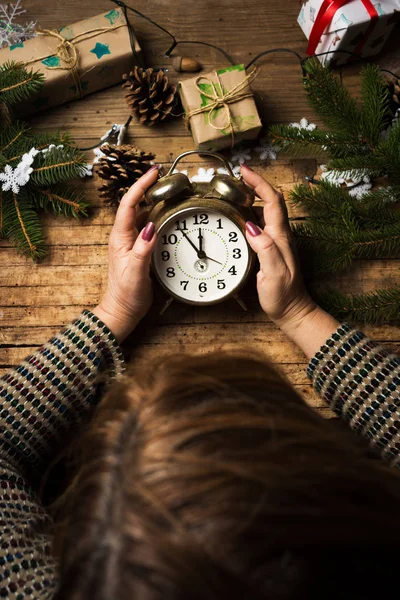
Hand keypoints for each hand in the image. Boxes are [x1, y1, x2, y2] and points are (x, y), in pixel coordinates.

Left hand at [93, 166, 158, 343]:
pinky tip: (167, 213)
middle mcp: (124, 236)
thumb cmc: (126, 294)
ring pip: (141, 213)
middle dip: (147, 186)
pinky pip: (147, 225)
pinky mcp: (138, 248)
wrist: (123, 310)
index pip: (129, 204)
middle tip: (164, 175)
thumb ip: (143, 249)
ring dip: (153, 199)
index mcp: (120, 238)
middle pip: (134, 204)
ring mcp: (131, 241)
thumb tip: (151, 226)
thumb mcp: (136, 272)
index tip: (154, 172)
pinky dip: (157, 214)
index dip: (140, 186)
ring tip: (167, 188)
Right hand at [241, 165, 338, 357]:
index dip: (260, 183)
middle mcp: (280, 235)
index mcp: (281, 237)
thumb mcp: (274, 273)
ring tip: (234, 190)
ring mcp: (276, 241)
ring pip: (266, 210)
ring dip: (253, 196)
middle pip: (271, 200)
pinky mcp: (270, 249)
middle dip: (256, 183)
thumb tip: (251, 226)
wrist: (292, 310)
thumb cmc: (283, 295)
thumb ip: (265, 248)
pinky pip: (261, 223)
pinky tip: (239, 215)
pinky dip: (250, 212)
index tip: (244, 171)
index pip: (273, 201)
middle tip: (237, 176)